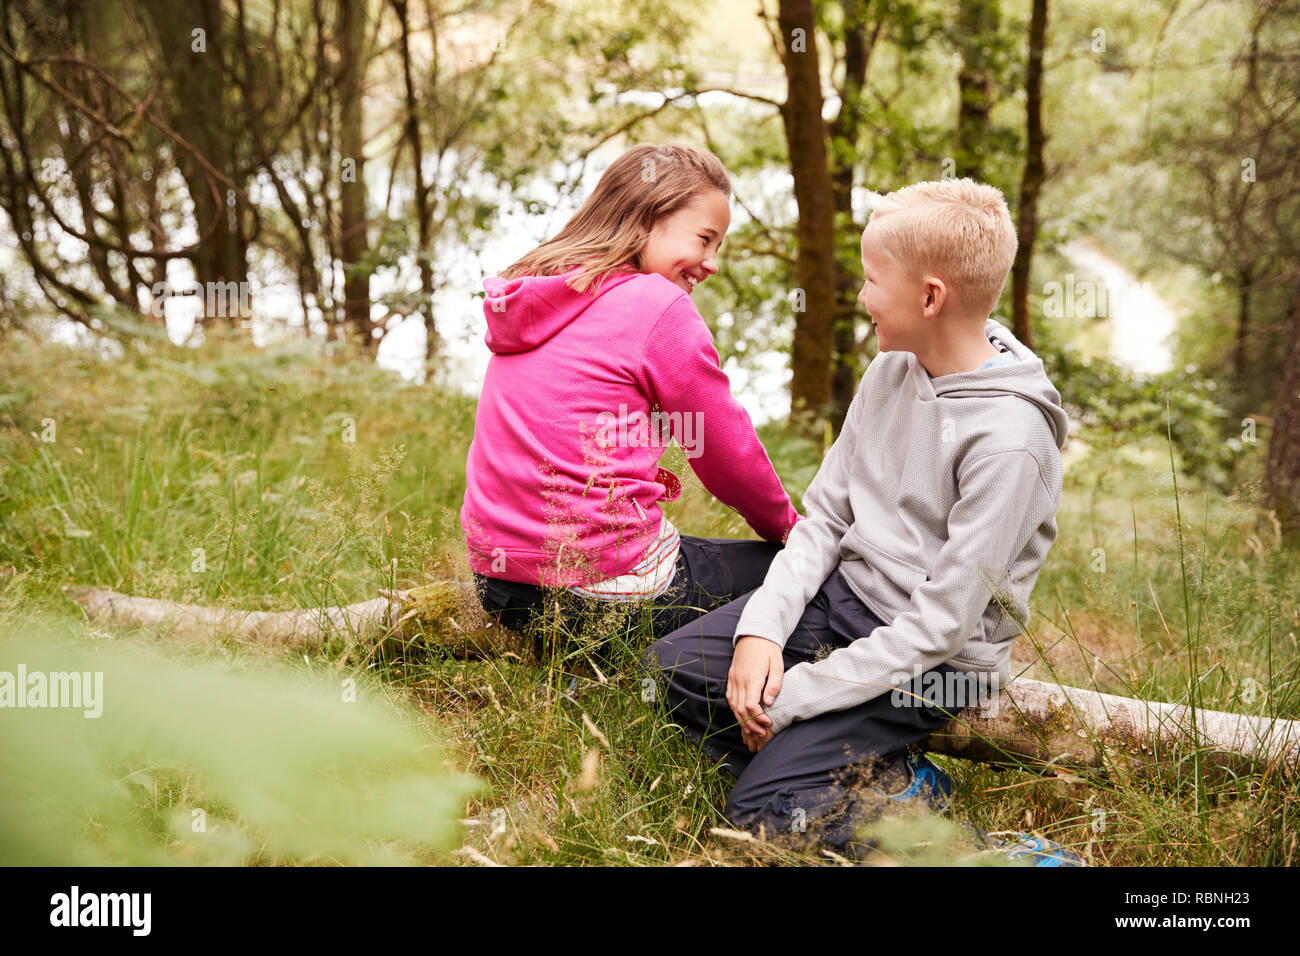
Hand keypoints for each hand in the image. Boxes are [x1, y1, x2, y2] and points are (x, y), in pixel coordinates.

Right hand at [727, 636, 783, 752]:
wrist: (754, 634)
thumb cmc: (768, 649)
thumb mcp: (777, 664)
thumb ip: (774, 685)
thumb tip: (768, 703)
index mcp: (752, 677)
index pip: (750, 705)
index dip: (758, 718)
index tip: (768, 723)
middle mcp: (740, 680)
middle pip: (740, 709)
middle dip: (751, 724)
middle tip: (762, 733)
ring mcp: (733, 679)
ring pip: (733, 706)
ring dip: (742, 720)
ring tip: (753, 730)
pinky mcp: (731, 678)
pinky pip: (730, 698)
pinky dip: (736, 710)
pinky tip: (743, 716)